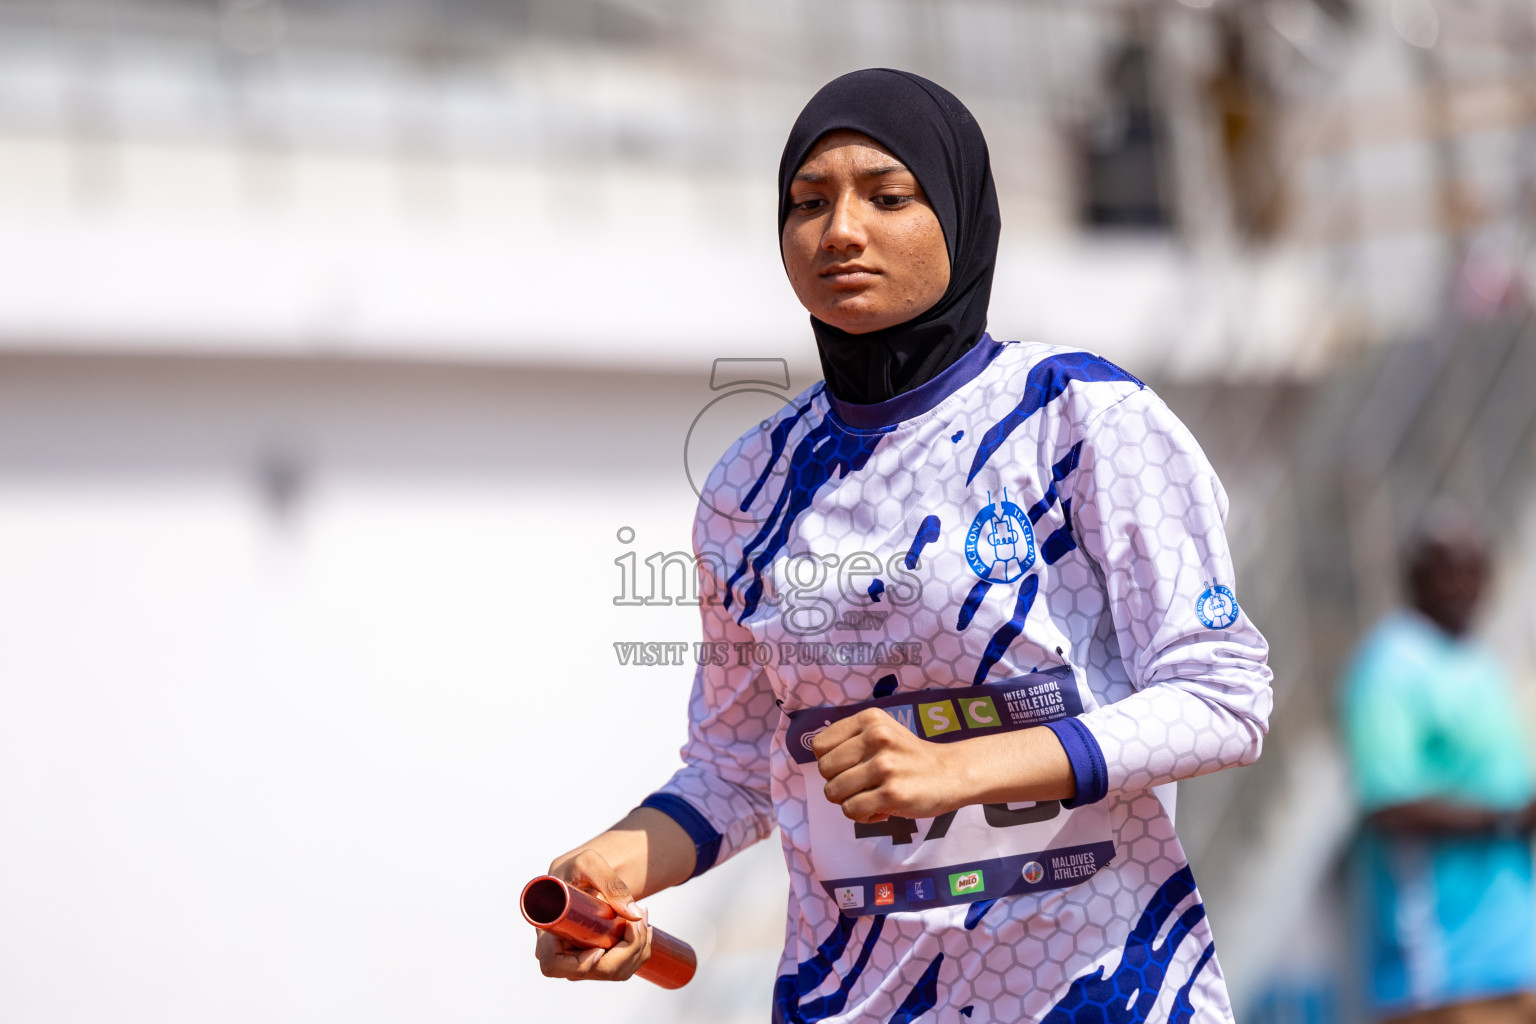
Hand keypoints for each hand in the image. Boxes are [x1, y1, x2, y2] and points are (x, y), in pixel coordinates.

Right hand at [535, 849, 652, 981]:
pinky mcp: (595, 959)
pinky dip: (638, 952)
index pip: (554, 965)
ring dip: (637, 950)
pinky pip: (620, 968)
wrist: (582, 874)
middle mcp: (560, 952)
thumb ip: (611, 883)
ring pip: (612, 972)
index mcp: (547, 931)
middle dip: (625, 952)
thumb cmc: (576, 867)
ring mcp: (577, 959)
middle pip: (594, 971)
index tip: (600, 949)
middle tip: (640, 922)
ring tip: (644, 916)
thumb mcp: (589, 863)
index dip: (579, 966)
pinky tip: (643, 929)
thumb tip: (636, 915)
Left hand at [812, 708, 958, 822]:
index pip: (819, 745)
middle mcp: (876, 737)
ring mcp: (885, 766)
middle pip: (824, 769)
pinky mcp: (892, 794)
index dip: (829, 761)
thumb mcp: (881, 730)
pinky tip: (879, 808)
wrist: (950, 773)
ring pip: (834, 792)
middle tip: (860, 785)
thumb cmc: (908, 755)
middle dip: (837, 782)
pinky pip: (852, 811)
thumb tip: (817, 759)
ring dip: (849, 801)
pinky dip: (862, 815)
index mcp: (869, 720)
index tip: (848, 767)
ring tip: (870, 796)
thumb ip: (850, 738)